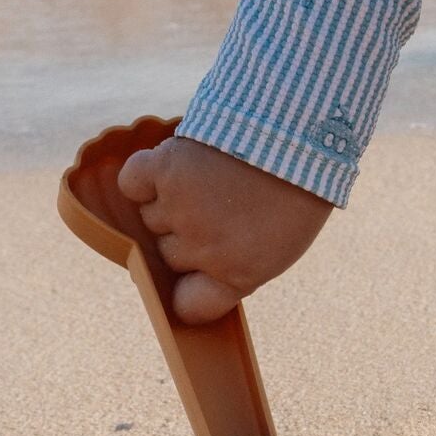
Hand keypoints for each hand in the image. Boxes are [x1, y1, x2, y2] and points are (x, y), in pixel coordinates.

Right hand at [115, 135, 332, 324]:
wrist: (301, 129)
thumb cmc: (296, 187)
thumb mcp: (279, 242)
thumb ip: (235, 266)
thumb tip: (190, 277)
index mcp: (239, 272)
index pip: (190, 305)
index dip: (188, 290)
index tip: (192, 276)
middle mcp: (203, 248)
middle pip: (167, 254)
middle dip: (187, 232)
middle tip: (219, 203)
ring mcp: (180, 210)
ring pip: (150, 217)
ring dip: (171, 198)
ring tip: (211, 176)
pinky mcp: (163, 170)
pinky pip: (133, 182)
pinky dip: (144, 174)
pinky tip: (174, 164)